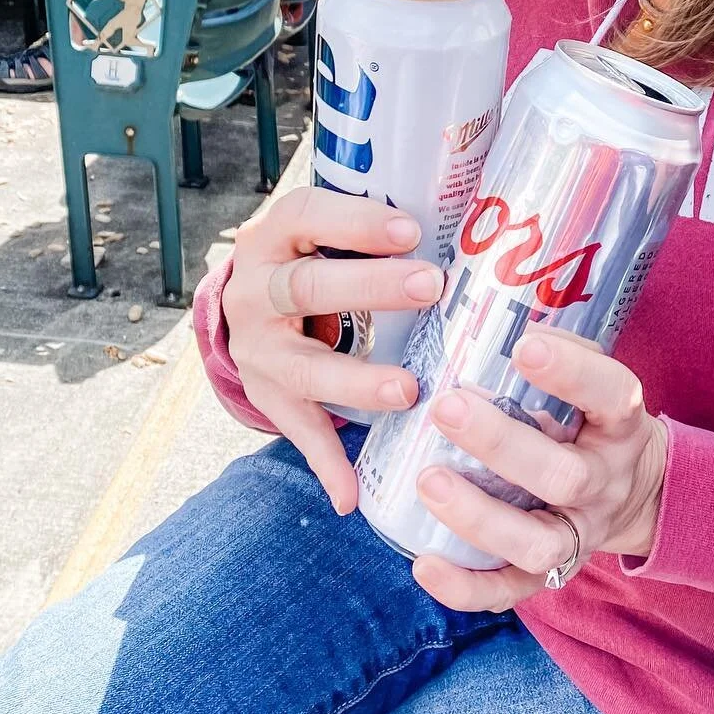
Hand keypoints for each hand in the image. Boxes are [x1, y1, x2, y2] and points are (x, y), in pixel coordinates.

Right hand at [220, 189, 443, 513]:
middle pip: (308, 288)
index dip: (356, 223)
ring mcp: (260, 349)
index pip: (307, 217)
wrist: (242, 312)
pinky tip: (351, 496)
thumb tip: (471, 224)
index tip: (412, 230)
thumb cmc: (308, 260)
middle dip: (371, 288)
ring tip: (408, 391)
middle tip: (431, 287)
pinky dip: (327, 464)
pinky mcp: (268, 396)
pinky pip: (299, 430)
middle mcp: (257, 292)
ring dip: (358, 381)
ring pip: (306, 366)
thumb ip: (372, 229)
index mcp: (274, 237)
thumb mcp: (319, 234)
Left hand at [409, 327, 668, 613]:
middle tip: (446, 407)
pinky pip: (511, 590)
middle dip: (501, 444)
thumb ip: (561, 351)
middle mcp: (606, 482)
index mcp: (622, 423)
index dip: (572, 373)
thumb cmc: (593, 419)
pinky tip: (423, 564)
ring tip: (428, 480)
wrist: (636, 491)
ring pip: (538, 543)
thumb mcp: (596, 379)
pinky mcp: (553, 570)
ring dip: (479, 516)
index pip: (612, 394)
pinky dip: (466, 587)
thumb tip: (509, 324)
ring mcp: (580, 533)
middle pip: (564, 476)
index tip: (523, 347)